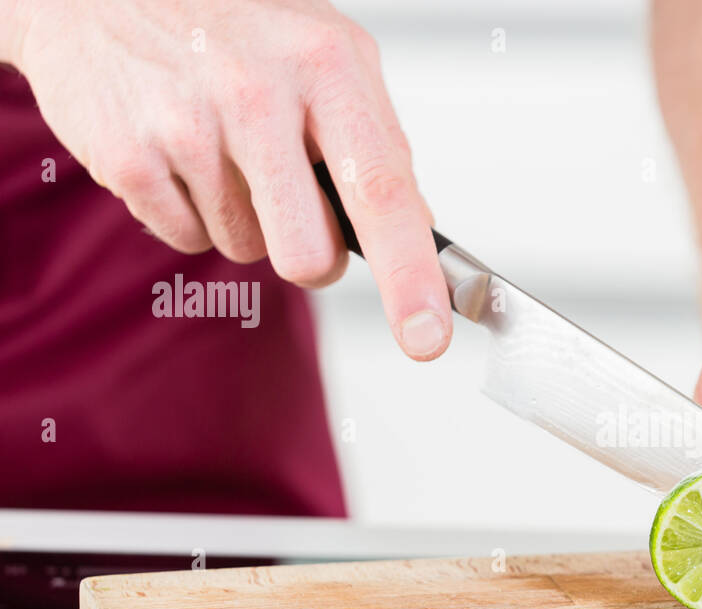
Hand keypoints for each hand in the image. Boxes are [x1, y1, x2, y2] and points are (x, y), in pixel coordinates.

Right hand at [7, 0, 449, 359]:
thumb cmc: (233, 23)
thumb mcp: (325, 54)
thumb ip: (377, 143)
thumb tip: (419, 234)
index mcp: (326, 65)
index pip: (383, 193)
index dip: (412, 277)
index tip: (427, 338)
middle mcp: (257, 93)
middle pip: (309, 256)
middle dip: (312, 255)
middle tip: (293, 201)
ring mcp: (186, 126)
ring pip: (247, 250)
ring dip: (245, 219)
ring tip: (221, 144)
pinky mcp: (128, 157)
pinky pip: (187, 239)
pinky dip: (191, 210)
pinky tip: (179, 149)